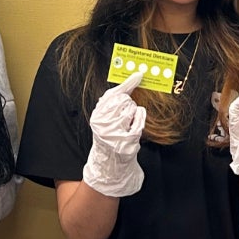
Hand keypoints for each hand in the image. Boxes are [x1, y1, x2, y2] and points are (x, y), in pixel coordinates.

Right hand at [82, 72, 146, 196]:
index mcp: (98, 114)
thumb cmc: (109, 138)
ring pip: (132, 109)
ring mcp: (115, 131)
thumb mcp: (106, 119)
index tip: (138, 75)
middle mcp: (103, 122)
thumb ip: (113, 102)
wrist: (108, 164)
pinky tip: (134, 127)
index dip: (128, 83)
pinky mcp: (126, 140)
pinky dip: (139, 121)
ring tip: (126, 126)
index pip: (113, 93)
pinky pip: (139, 121)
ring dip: (134, 115)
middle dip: (129, 106)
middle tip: (125, 117)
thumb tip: (129, 83)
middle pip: (125, 100)